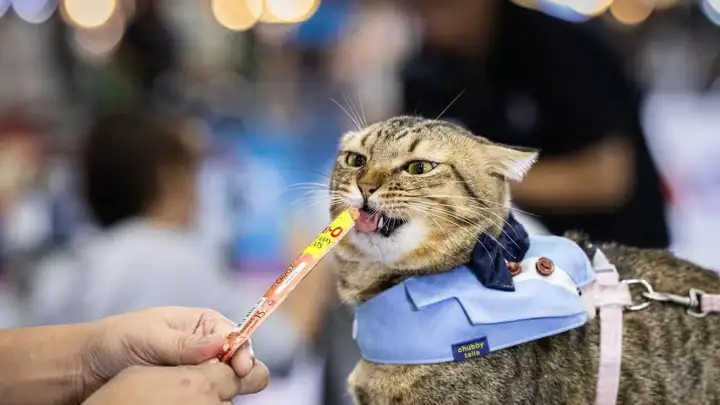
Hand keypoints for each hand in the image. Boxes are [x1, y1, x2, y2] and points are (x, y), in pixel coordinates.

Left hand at [80, 307, 268, 398]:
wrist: (86, 367)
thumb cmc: (117, 340)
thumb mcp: (151, 336)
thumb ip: (186, 343)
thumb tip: (223, 341)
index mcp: (204, 324)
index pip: (236, 335)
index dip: (242, 351)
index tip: (240, 367)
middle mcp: (207, 347)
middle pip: (238, 360)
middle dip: (238, 371)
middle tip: (231, 383)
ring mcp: (198, 371)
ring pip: (224, 382)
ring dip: (219, 387)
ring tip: (205, 392)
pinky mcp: (187, 392)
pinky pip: (206, 397)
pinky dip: (204, 399)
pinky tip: (193, 400)